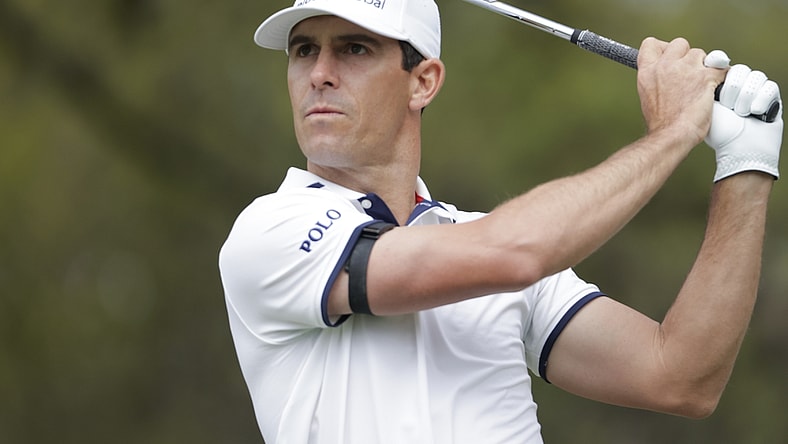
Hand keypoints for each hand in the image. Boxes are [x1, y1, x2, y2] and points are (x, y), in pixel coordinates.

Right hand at [637, 38, 724, 143]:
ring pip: (701, 55)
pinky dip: (721, 77)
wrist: (672, 136)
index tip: (670, 59)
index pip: (651, 43)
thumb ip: (657, 78)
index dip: (663, 48)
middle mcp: (664, 66)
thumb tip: (668, 72)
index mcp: (647, 71)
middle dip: (687, 56)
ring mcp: (685, 69)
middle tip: (689, 75)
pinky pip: (720, 67)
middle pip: (680, 43)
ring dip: (704, 68)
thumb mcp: (648, 96)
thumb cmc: (662, 123)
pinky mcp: (705, 77)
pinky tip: (715, 88)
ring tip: (700, 88)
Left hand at [704, 63, 782, 181]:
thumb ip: (704, 84)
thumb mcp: (706, 106)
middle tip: (729, 107)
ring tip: (741, 114)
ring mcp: (756, 90)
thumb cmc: (720, 132)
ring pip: (755, 77)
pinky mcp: (772, 96)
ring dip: (746, 98)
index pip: (722, 65)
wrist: (740, 149)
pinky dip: (761, 101)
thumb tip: (708, 59)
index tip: (718, 67)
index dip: (719, 64)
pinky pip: (769, 86)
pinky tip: (755, 113)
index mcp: (720, 86)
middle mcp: (739, 85)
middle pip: (739, 70)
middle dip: (733, 89)